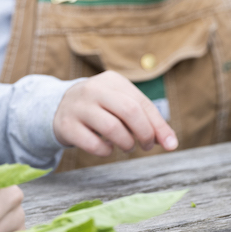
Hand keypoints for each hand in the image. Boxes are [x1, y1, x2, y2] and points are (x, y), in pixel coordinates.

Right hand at [53, 71, 177, 157]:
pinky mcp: (66, 125)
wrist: (59, 107)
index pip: (142, 103)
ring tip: (128, 147)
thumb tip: (171, 143)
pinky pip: (92, 144)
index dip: (159, 125)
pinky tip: (108, 149)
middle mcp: (94, 89)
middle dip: (145, 133)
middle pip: (129, 111)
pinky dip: (106, 151)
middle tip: (147, 146)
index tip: (170, 145)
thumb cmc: (101, 108)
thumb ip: (147, 120)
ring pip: (112, 128)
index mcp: (112, 81)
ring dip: (127, 143)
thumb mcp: (121, 105)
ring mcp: (78, 106)